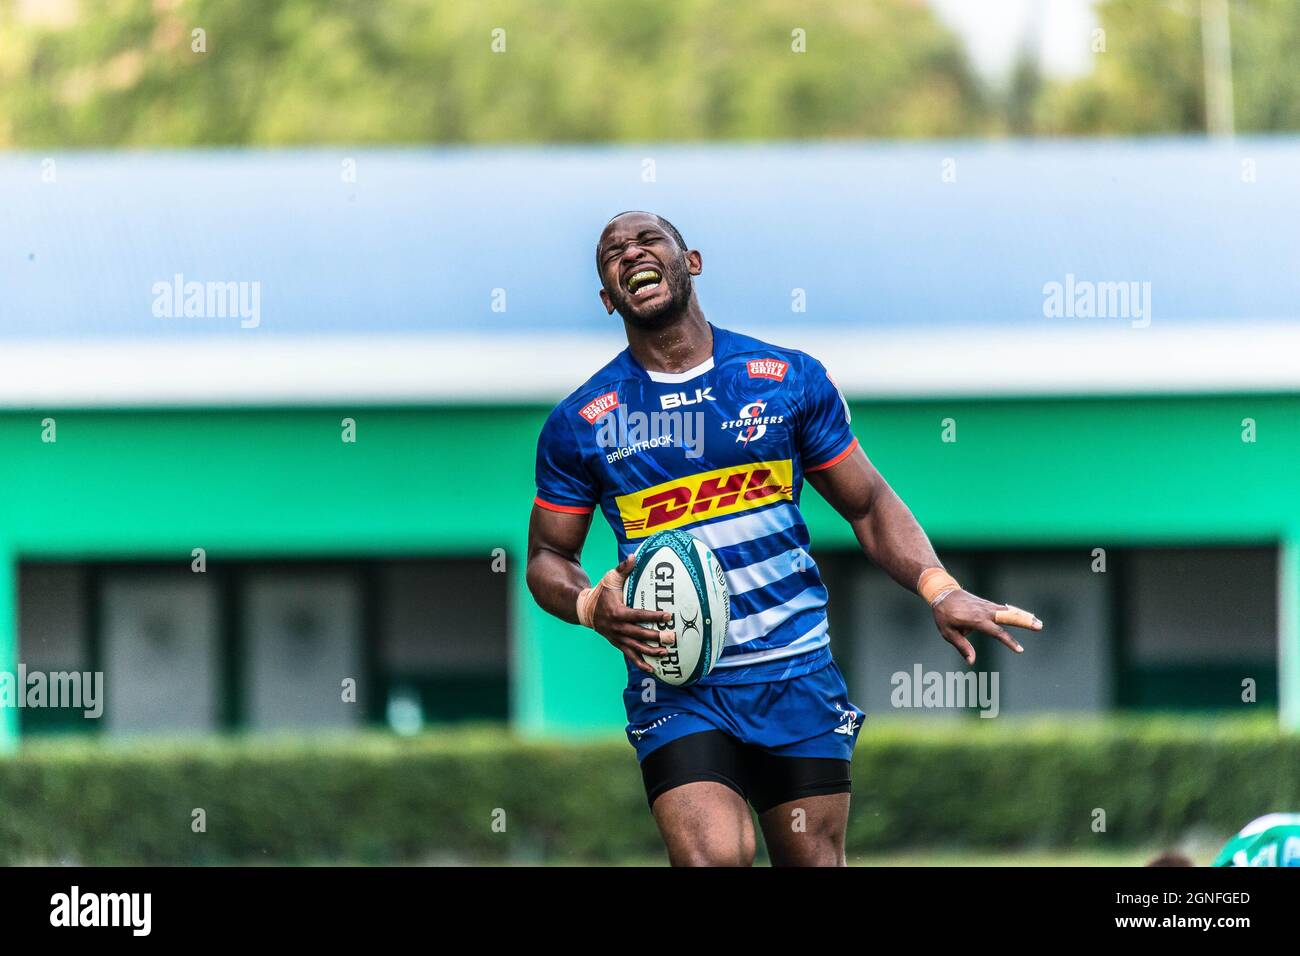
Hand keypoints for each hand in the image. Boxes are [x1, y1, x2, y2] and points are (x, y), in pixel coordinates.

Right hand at [589, 555, 675, 674]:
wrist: (585, 610)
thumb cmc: (601, 592)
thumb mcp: (609, 578)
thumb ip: (622, 568)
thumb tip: (634, 556)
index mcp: (617, 612)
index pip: (639, 615)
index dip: (654, 616)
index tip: (668, 615)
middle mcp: (617, 627)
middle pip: (639, 634)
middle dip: (656, 637)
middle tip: (672, 638)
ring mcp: (617, 637)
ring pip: (636, 648)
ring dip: (651, 652)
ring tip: (665, 653)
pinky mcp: (617, 643)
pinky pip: (630, 655)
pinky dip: (640, 663)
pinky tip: (652, 669)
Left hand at [932, 590, 1042, 665]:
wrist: (942, 593)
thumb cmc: (944, 615)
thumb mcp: (948, 633)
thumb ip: (962, 646)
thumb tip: (972, 662)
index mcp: (976, 620)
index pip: (997, 632)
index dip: (1009, 641)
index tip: (1020, 650)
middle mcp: (985, 612)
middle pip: (1009, 617)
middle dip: (1024, 622)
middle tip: (1040, 626)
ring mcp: (987, 606)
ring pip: (1009, 611)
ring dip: (1023, 616)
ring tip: (1038, 622)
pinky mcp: (987, 604)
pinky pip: (1003, 609)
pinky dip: (1014, 612)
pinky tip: (1024, 616)